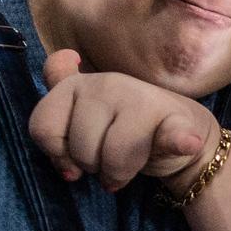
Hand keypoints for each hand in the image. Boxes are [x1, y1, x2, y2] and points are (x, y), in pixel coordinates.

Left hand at [30, 52, 218, 192]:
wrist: (184, 132)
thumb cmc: (123, 125)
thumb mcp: (84, 108)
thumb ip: (58, 90)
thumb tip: (64, 57)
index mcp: (79, 84)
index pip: (44, 127)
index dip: (55, 150)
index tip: (71, 151)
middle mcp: (109, 84)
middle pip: (79, 149)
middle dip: (92, 165)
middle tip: (107, 160)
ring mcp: (145, 100)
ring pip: (113, 157)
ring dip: (118, 173)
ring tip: (127, 167)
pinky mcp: (178, 122)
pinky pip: (173, 135)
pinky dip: (180, 141)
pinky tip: (186, 144)